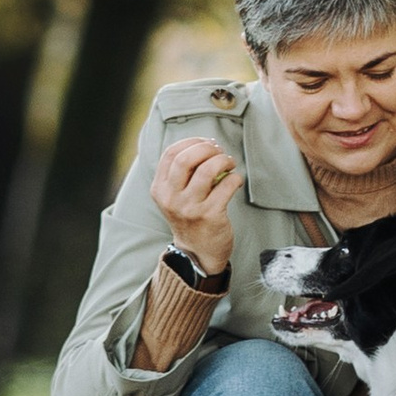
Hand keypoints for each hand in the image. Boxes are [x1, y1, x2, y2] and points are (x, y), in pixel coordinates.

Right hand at [150, 137, 244, 272]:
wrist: (198, 253)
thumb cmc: (190, 216)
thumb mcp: (175, 196)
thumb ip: (182, 173)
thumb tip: (206, 144)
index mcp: (159, 189)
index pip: (171, 154)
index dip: (192, 142)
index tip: (207, 143)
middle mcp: (171, 199)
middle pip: (186, 159)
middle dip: (208, 148)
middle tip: (220, 152)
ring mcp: (190, 208)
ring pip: (207, 170)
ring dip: (223, 160)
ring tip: (230, 163)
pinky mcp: (210, 216)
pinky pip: (226, 185)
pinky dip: (235, 177)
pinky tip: (236, 181)